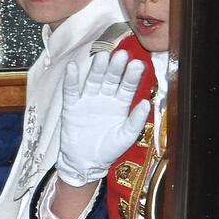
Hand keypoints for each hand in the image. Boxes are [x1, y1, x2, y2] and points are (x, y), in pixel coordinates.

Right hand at [56, 50, 150, 186]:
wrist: (86, 163)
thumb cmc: (109, 149)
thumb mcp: (126, 137)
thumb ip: (136, 121)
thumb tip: (147, 104)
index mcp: (120, 103)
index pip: (127, 86)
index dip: (132, 76)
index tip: (138, 64)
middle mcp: (105, 97)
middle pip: (111, 79)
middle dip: (116, 68)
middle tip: (122, 55)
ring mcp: (88, 100)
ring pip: (93, 81)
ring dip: (97, 69)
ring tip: (102, 57)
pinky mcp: (72, 106)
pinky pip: (71, 91)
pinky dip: (71, 80)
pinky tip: (73, 68)